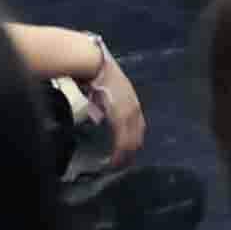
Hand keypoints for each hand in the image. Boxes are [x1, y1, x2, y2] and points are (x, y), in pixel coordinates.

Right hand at [86, 43, 145, 166]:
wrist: (93, 64)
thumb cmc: (95, 74)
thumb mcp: (105, 90)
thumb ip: (105, 104)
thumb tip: (98, 116)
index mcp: (131, 100)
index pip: (137, 125)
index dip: (133, 139)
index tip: (128, 150)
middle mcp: (133, 107)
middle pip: (137, 135)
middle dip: (131, 151)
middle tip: (124, 163)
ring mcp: (128, 112)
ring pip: (131, 140)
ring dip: (125, 155)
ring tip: (118, 165)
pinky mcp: (119, 116)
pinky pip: (122, 140)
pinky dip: (119, 152)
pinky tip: (115, 160)